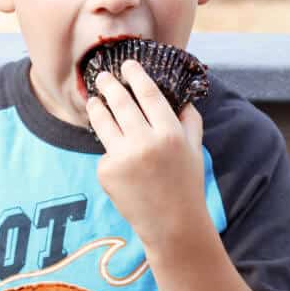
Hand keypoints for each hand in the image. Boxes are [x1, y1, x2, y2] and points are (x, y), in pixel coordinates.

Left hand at [86, 59, 210, 250]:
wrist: (172, 226)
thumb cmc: (186, 185)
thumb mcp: (195, 150)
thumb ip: (189, 121)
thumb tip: (182, 97)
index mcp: (169, 133)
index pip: (148, 94)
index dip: (136, 76)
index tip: (127, 65)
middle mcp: (145, 142)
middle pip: (120, 102)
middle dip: (109, 85)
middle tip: (102, 76)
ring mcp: (123, 157)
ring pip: (103, 122)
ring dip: (96, 108)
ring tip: (94, 101)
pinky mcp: (107, 172)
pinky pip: (105, 153)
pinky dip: (111, 153)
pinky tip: (119, 162)